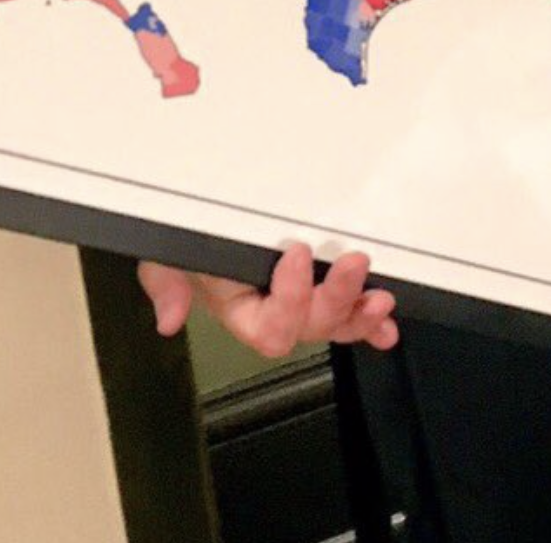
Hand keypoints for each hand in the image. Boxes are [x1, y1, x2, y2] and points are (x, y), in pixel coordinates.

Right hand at [137, 244, 399, 358]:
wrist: (205, 223)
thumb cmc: (189, 241)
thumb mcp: (164, 255)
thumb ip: (163, 284)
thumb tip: (169, 319)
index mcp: (240, 309)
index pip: (269, 325)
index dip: (290, 298)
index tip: (298, 252)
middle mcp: (275, 311)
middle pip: (311, 325)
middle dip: (337, 299)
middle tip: (352, 262)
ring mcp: (303, 302)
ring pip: (336, 322)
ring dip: (361, 314)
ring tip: (380, 299)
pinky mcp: (323, 288)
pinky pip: (350, 315)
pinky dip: (370, 322)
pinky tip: (387, 327)